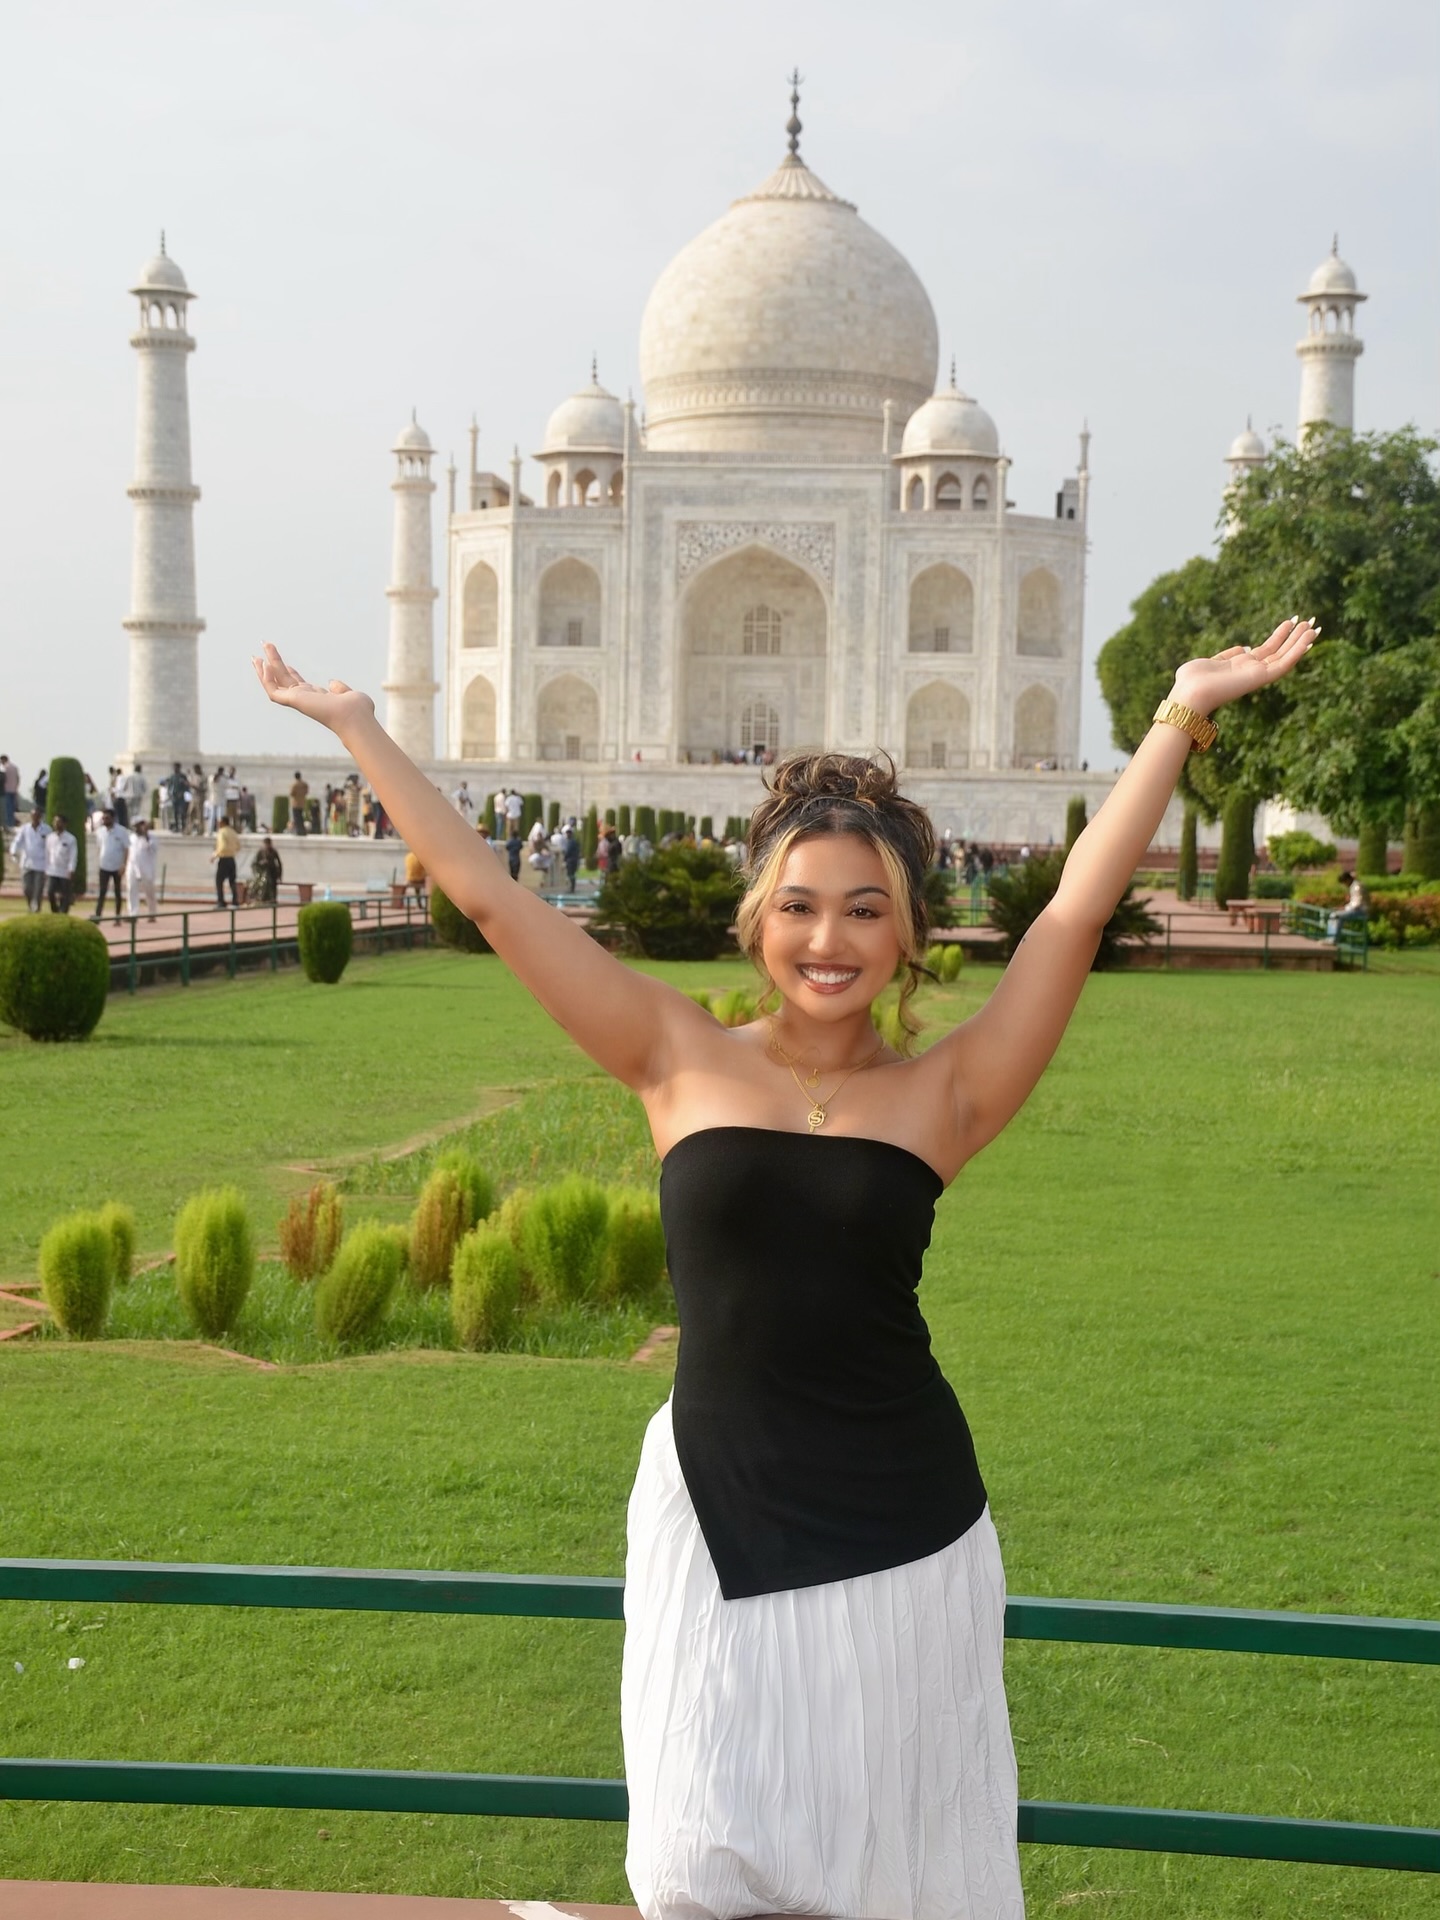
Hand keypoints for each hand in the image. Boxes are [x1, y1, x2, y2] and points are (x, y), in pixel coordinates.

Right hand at [252, 644, 375, 736]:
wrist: (355, 716)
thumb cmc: (357, 710)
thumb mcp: (349, 694)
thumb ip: (340, 688)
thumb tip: (333, 682)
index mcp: (317, 698)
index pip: (298, 684)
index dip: (290, 672)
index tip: (285, 662)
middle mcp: (305, 700)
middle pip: (283, 680)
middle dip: (274, 663)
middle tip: (265, 646)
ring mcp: (298, 701)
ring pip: (274, 685)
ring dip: (265, 669)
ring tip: (258, 652)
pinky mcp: (293, 702)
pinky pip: (273, 691)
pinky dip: (266, 679)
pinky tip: (264, 664)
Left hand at [1171, 617, 1318, 716]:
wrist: (1189, 695)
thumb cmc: (1191, 681)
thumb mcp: (1210, 661)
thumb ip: (1227, 654)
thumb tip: (1243, 647)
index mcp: (1240, 666)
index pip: (1265, 650)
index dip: (1279, 636)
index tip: (1290, 623)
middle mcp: (1251, 670)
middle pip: (1278, 651)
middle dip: (1294, 636)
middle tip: (1310, 621)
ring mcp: (1257, 674)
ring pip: (1285, 656)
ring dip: (1300, 641)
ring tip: (1314, 626)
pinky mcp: (1261, 678)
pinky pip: (1284, 664)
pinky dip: (1297, 651)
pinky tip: (1309, 638)